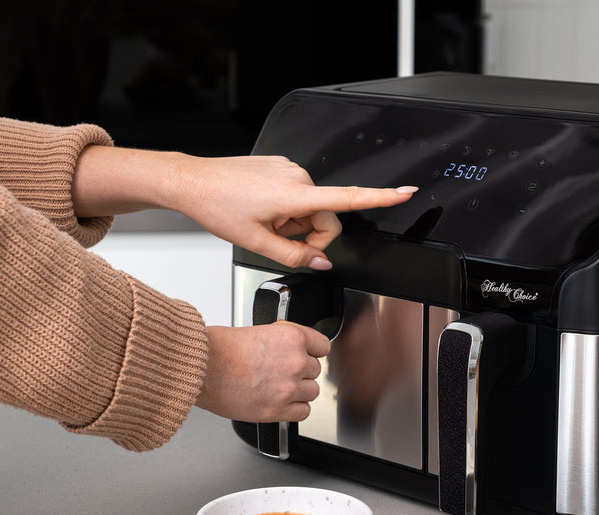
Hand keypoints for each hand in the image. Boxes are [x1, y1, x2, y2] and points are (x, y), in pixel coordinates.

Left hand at [71, 147, 415, 269]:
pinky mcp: (281, 167)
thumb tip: (319, 263)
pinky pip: (297, 196)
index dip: (380, 197)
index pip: (347, 199)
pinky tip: (261, 209)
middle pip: (326, 217)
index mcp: (295, 195)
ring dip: (295, 223)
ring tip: (265, 222)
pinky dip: (286, 209)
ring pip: (311, 209)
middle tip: (281, 241)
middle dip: (310, 235)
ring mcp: (289, 170)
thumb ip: (294, 257)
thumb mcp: (255, 243)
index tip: (405, 192)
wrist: (192, 182)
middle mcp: (298, 177)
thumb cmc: (217, 207)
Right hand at [194, 322, 329, 422]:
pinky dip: (294, 409)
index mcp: (293, 338)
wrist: (202, 368)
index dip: (312, 351)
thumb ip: (281, 342)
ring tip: (278, 387)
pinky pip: (303, 412)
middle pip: (315, 370)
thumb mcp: (258, 331)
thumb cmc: (219, 348)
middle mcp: (295, 363)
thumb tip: (288, 351)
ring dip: (298, 391)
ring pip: (312, 392)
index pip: (322, 346)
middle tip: (281, 372)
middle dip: (300, 371)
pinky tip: (281, 402)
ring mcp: (288, 388)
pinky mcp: (277, 410)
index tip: (307, 354)